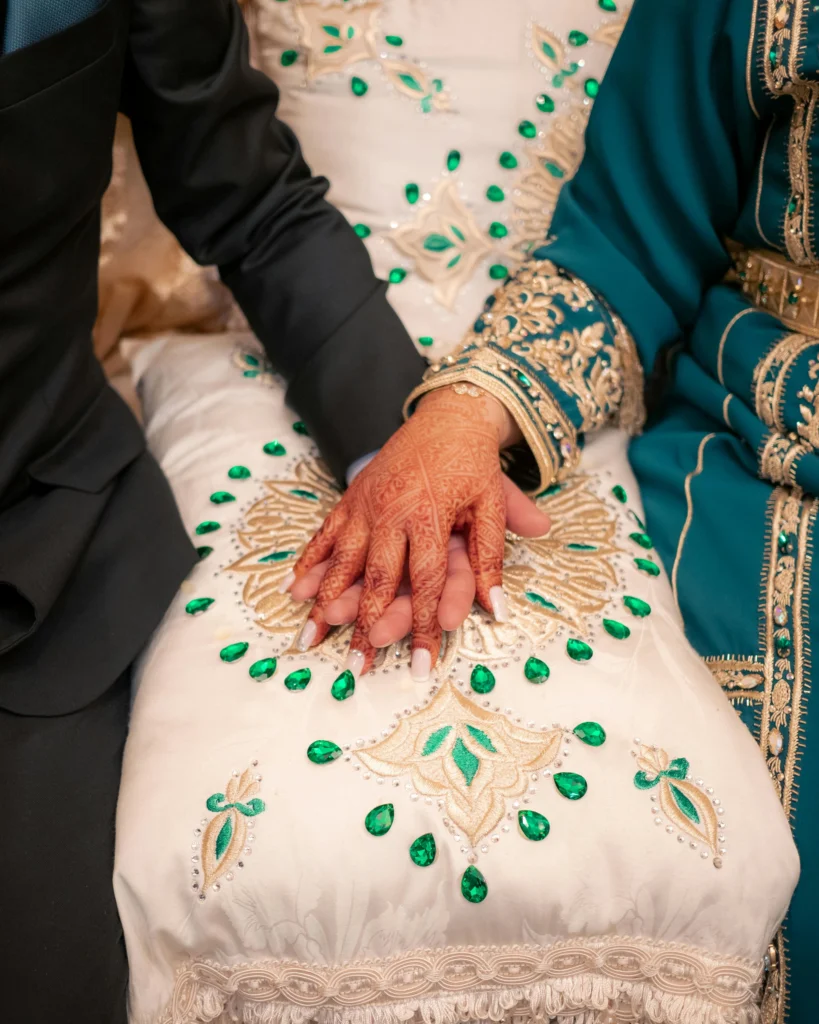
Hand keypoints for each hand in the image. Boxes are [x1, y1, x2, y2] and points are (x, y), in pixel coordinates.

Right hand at [287, 385, 550, 679]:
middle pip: (378, 580)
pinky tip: (294, 589)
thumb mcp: (492, 506)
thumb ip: (491, 557)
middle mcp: (393, 513)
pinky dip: (309, 562)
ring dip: (325, 603)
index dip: (425, 628)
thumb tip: (497, 609)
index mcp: (431, 516)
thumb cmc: (472, 464)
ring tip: (310, 639)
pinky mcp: (351, 498)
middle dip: (366, 628)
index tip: (422, 665)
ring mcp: (366, 505)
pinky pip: (326, 534)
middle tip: (356, 668)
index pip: (427, 583)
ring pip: (342, 561)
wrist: (445, 415)